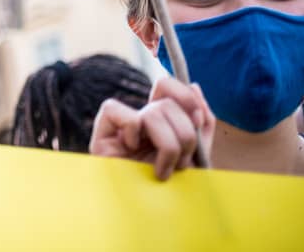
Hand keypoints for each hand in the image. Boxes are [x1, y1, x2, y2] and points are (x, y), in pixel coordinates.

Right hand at [90, 78, 214, 180]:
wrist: (156, 217)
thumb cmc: (176, 188)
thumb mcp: (197, 153)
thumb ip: (201, 121)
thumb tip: (194, 85)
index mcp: (160, 121)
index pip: (166, 87)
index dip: (184, 94)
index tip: (197, 118)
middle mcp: (139, 120)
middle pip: (165, 104)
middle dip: (184, 135)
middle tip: (181, 164)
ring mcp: (120, 127)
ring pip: (151, 112)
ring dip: (168, 145)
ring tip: (163, 169)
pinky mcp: (101, 134)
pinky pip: (116, 109)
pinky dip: (132, 129)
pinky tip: (133, 151)